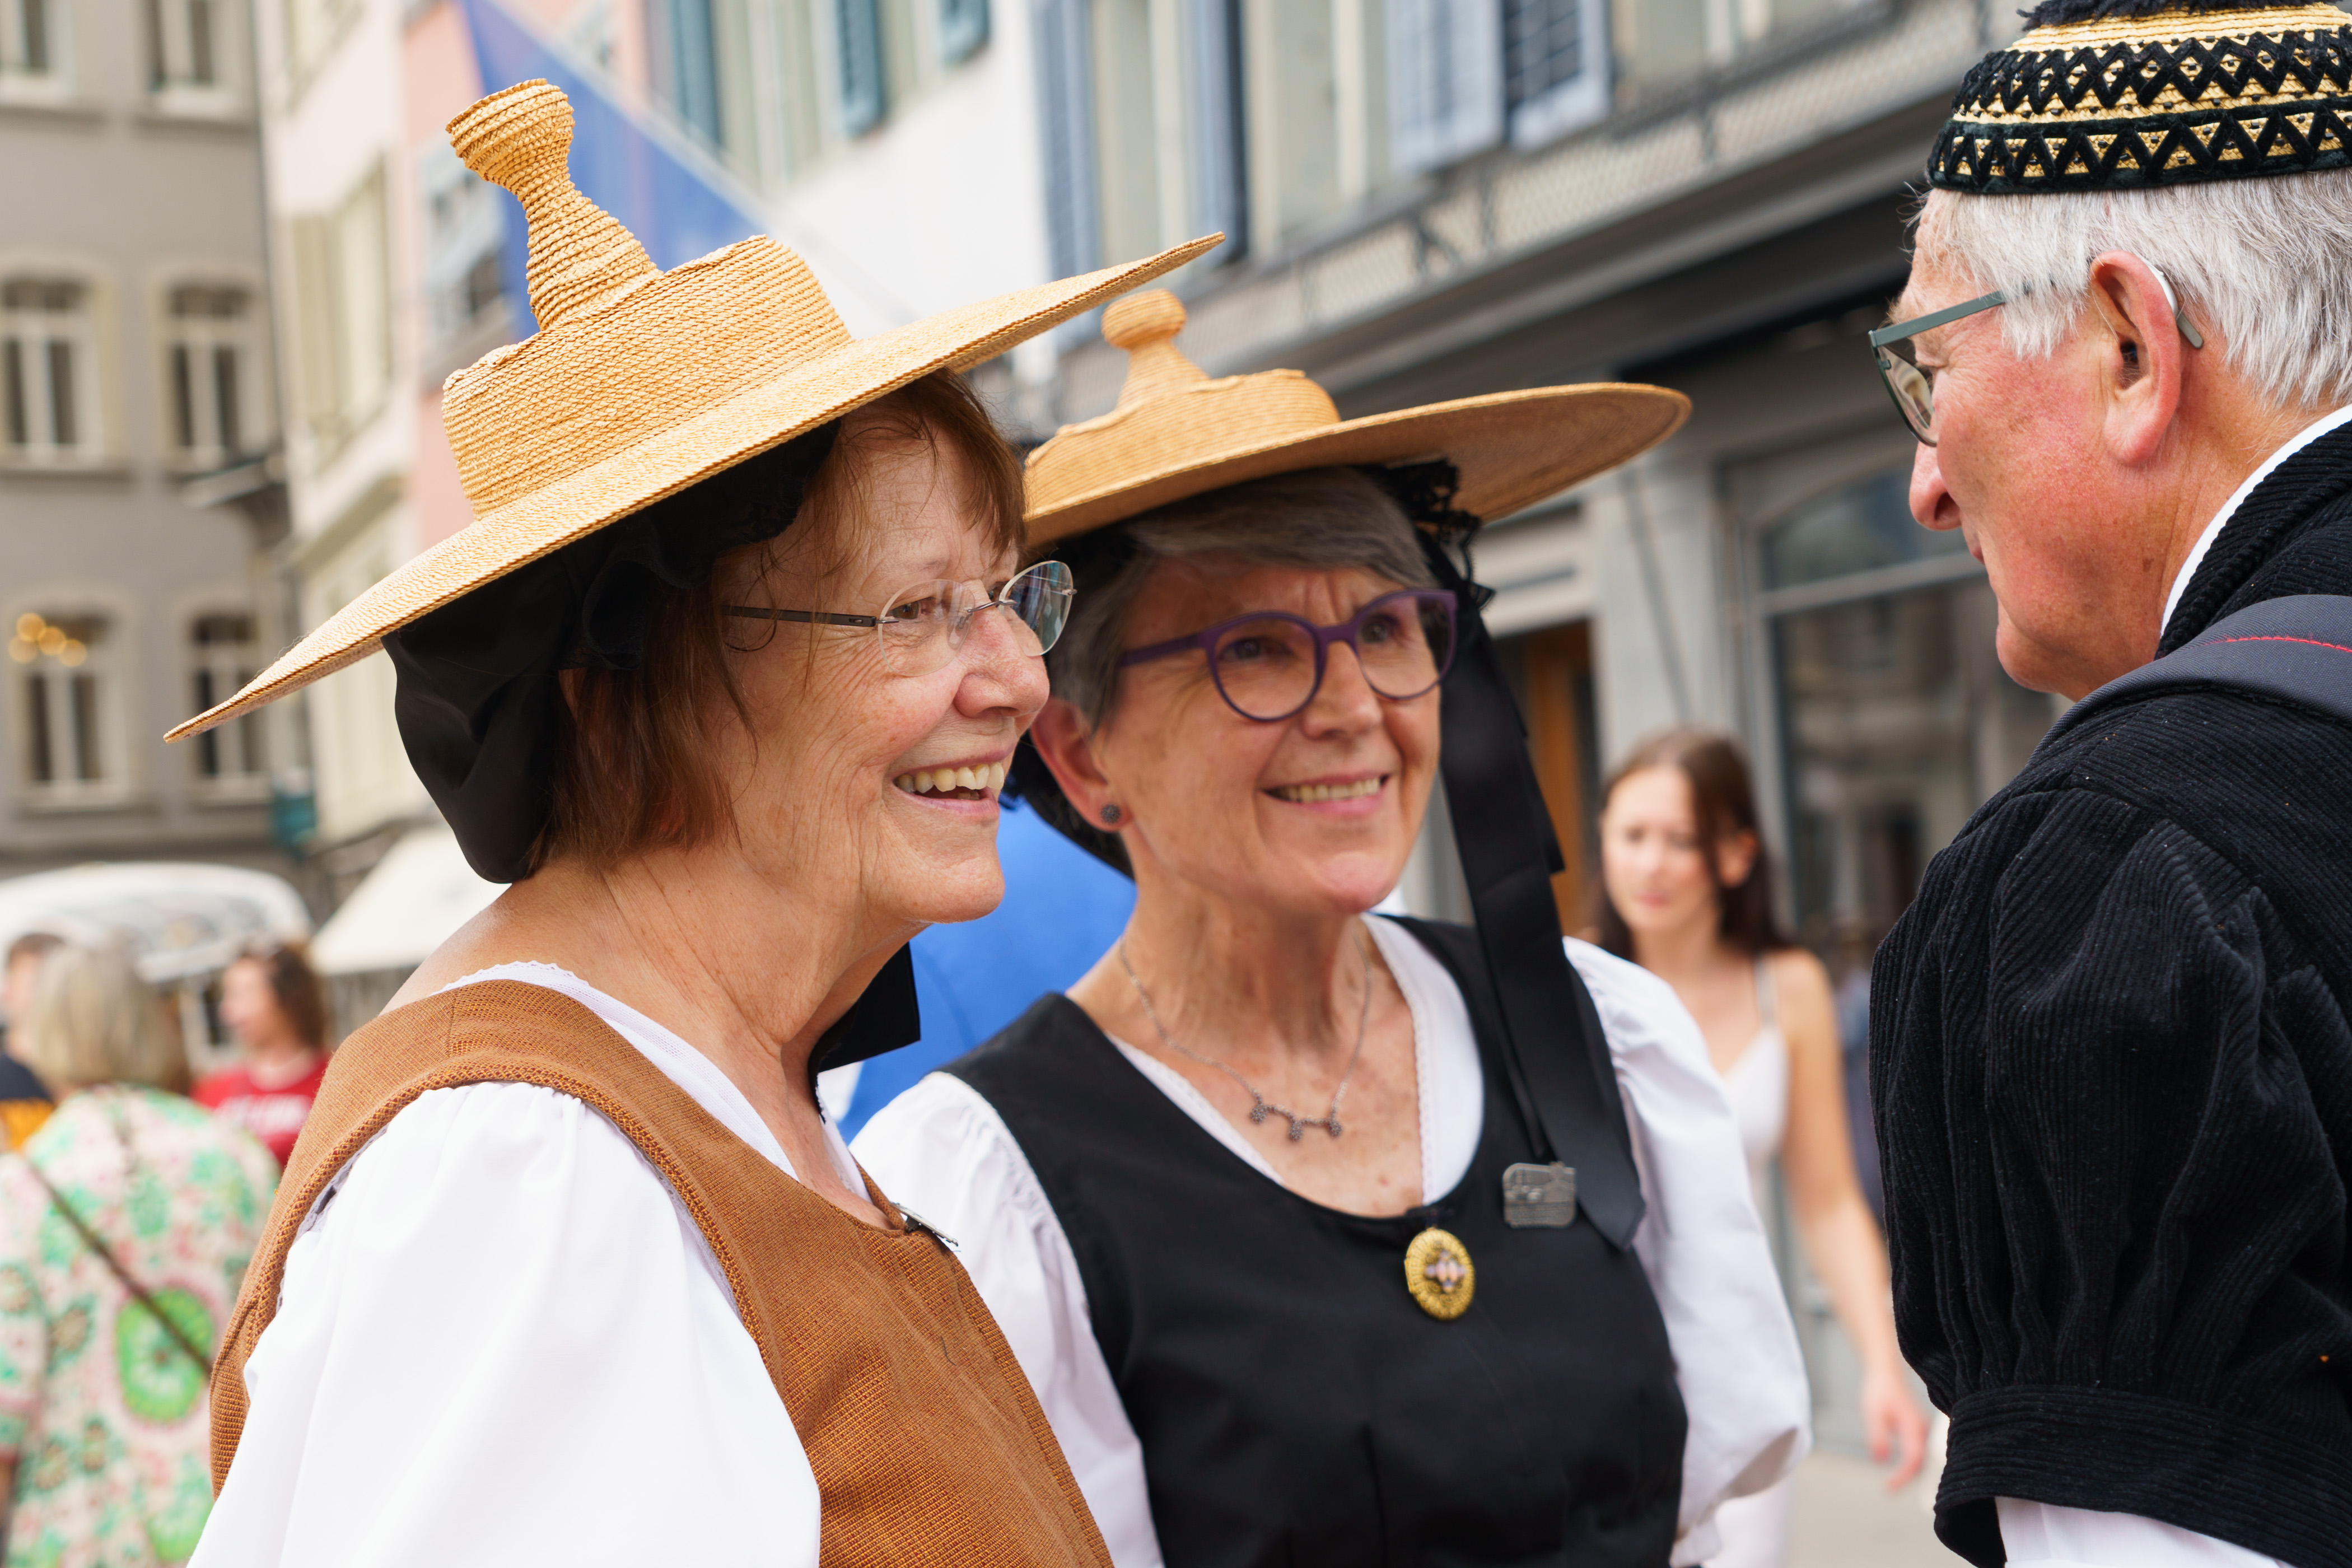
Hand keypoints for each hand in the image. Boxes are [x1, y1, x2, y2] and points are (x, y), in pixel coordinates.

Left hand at [1859, 1364, 1927, 1489]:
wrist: (1886, 1374)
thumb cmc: (1879, 1391)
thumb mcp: (1873, 1413)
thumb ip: (1878, 1436)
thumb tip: (1880, 1461)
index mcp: (1914, 1426)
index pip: (1914, 1459)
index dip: (1903, 1476)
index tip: (1888, 1486)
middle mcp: (1924, 1429)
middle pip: (1921, 1463)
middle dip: (1907, 1479)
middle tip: (1889, 1489)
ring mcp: (1924, 1429)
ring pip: (1922, 1459)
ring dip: (1910, 1473)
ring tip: (1893, 1484)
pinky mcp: (1920, 1430)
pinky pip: (1920, 1452)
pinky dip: (1912, 1464)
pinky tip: (1901, 1472)